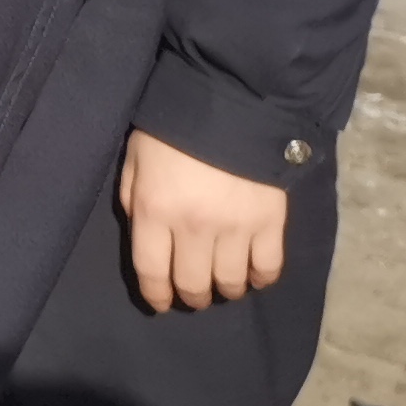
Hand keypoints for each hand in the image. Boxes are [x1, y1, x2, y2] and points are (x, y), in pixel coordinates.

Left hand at [118, 128, 288, 312]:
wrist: (229, 102)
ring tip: (222, 284)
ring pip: (230, 282)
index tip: (160, 303)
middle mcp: (194, 227)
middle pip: (192, 284)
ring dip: (224, 290)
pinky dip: (260, 278)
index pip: (152, 272)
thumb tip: (144, 239)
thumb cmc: (171, 129)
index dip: (156, 295)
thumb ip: (134, 201)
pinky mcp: (271, 223)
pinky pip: (268, 268)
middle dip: (191, 296)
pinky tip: (252, 274)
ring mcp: (236, 228)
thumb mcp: (135, 160)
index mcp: (155, 211)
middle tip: (193, 293)